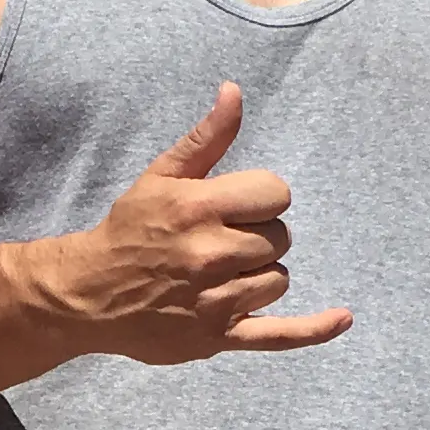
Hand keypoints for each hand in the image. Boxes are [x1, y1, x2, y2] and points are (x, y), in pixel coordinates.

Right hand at [24, 83, 357, 364]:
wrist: (87, 294)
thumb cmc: (128, 229)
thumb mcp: (162, 175)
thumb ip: (206, 139)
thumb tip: (235, 92)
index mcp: (199, 208)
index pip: (276, 195)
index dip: (262, 198)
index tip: (237, 205)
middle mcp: (210, 254)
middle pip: (279, 238)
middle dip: (258, 235)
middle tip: (220, 241)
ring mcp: (216, 300)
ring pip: (278, 279)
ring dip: (259, 274)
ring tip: (220, 273)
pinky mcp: (218, 337)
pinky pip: (280, 335)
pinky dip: (314, 330)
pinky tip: (342, 318)